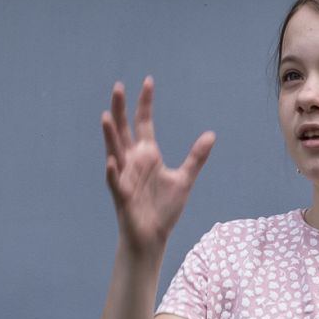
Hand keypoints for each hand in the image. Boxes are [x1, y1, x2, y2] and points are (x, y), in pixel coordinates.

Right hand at [101, 79, 214, 254]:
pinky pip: (115, 181)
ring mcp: (125, 177)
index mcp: (148, 155)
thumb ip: (196, 157)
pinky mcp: (122, 196)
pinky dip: (113, 172)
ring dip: (110, 135)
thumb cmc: (164, 209)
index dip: (145, 103)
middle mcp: (133, 161)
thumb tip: (211, 135)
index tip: (148, 81)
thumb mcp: (185, 179)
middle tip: (118, 87)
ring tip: (107, 116)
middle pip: (124, 130)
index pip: (144, 122)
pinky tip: (112, 161)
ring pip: (115, 151)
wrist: (153, 236)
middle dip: (121, 110)